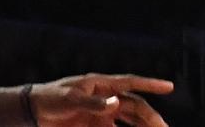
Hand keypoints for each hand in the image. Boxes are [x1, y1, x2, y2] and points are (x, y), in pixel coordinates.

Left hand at [32, 73, 173, 126]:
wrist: (34, 112)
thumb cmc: (51, 99)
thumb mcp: (70, 100)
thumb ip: (94, 103)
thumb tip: (117, 103)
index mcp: (100, 84)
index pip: (129, 82)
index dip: (150, 84)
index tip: (170, 86)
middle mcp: (105, 97)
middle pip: (134, 106)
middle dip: (151, 117)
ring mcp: (102, 112)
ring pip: (130, 119)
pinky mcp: (96, 125)